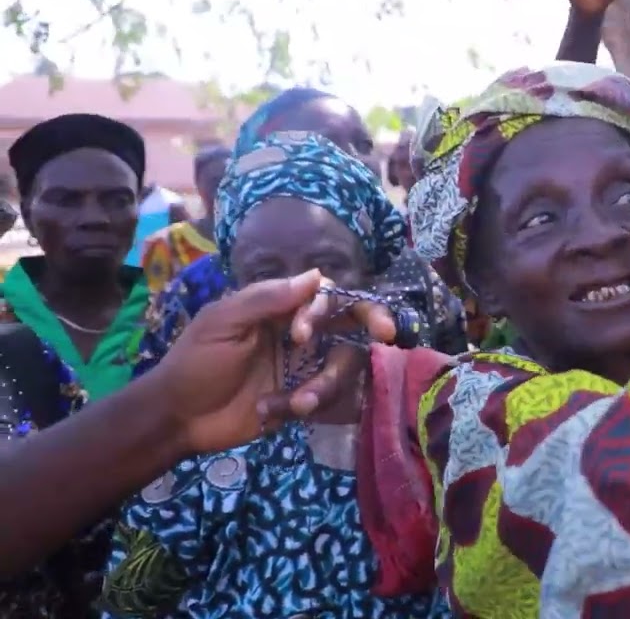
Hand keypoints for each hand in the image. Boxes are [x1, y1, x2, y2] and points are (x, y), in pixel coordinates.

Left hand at [140, 271, 394, 454]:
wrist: (178, 418)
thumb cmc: (195, 362)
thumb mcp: (223, 323)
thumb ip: (267, 298)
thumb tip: (317, 275)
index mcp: (279, 308)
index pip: (322, 295)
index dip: (325, 310)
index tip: (302, 337)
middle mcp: (300, 334)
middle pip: (350, 321)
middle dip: (371, 322)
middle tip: (386, 334)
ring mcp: (305, 367)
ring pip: (345, 364)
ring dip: (326, 384)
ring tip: (298, 404)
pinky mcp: (305, 398)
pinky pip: (331, 397)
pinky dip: (307, 404)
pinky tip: (274, 412)